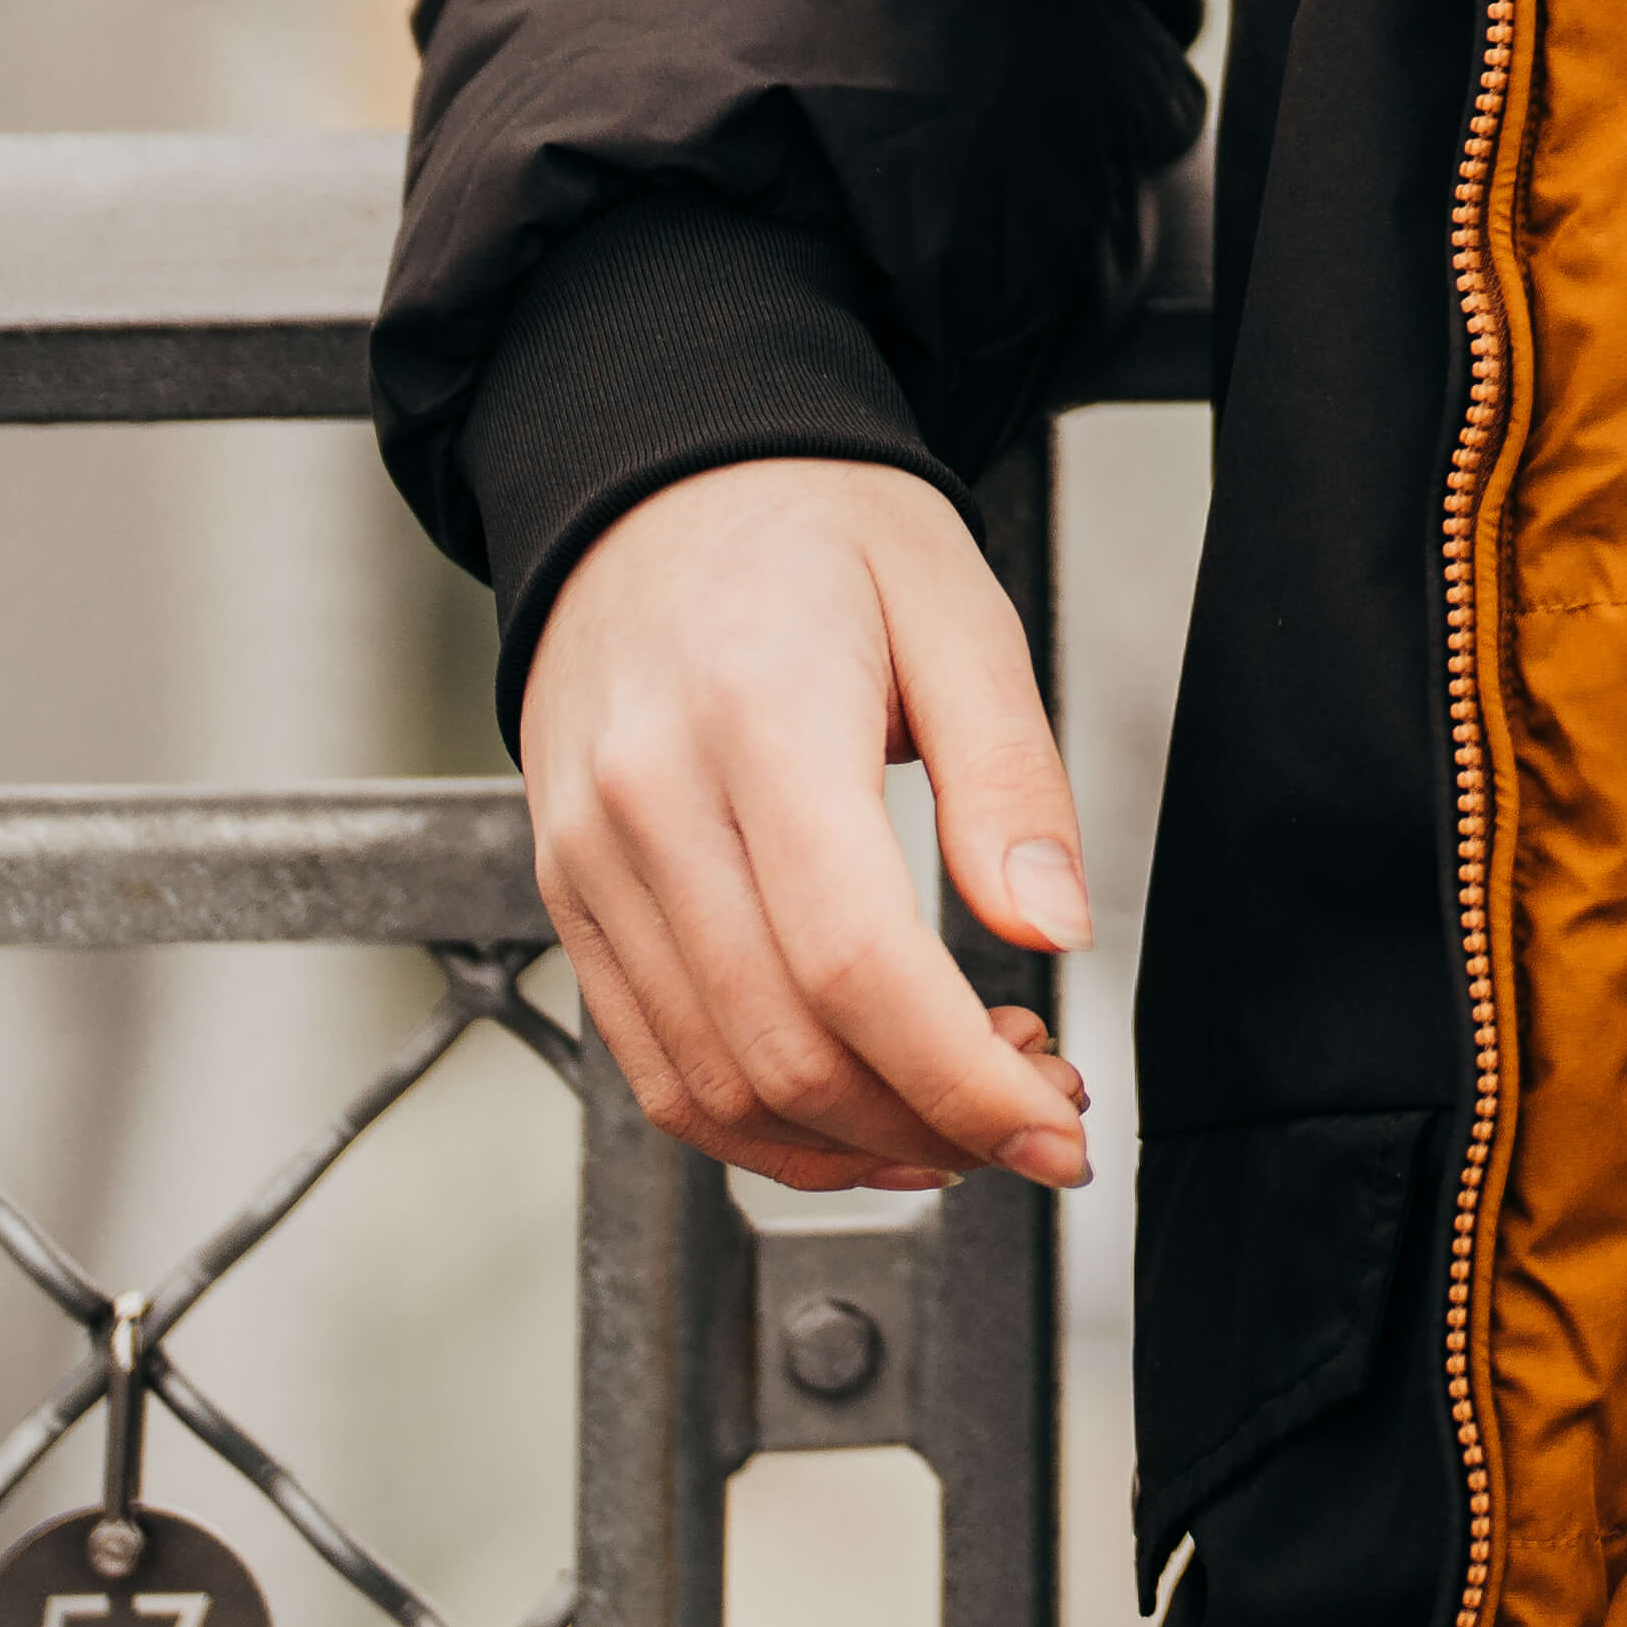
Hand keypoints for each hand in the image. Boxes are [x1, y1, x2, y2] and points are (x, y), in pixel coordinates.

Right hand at [521, 458, 1094, 1195]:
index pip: (855, 965)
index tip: (1056, 1130)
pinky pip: (653, 1063)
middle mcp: (648, 807)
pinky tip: (860, 1111)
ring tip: (962, 1110)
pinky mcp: (569, 898)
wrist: (654, 482)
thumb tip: (1052, 927)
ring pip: (712, 1083)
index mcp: (760, 723)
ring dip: (852, 1144)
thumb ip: (1008, 775)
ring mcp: (590, 863)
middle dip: (930, 1126)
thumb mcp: (956, 606)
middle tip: (1038, 1113)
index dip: (961, 1081)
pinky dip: (759, 1125)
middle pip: (785, 1047)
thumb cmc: (813, 529)